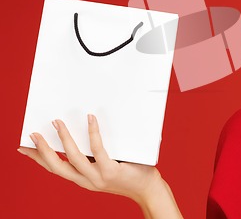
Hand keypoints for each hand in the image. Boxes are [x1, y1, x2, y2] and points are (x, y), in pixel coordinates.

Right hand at [18, 115, 178, 216]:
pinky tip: (90, 119)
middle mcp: (87, 181)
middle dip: (43, 150)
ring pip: (74, 158)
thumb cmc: (130, 173)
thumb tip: (86, 128)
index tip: (23, 148)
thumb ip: (95, 154)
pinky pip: (98, 150)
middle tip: (33, 133)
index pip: (55, 169)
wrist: (149, 189)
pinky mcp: (111, 171)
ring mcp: (98, 177)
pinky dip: (93, 133)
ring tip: (57, 123)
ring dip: (63, 139)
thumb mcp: (107, 165)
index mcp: (83, 179)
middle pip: (57, 166)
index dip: (38, 159)